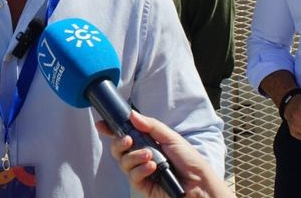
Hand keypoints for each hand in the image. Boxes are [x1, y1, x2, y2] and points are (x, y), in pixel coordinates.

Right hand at [96, 112, 233, 197]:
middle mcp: (141, 156)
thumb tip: (132, 115)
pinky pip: (132, 176)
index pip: (125, 134)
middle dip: (118, 142)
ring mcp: (141, 171)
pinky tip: (152, 168)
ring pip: (123, 162)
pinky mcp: (143, 185)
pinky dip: (140, 170)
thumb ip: (151, 126)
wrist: (199, 184)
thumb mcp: (171, 137)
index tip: (101, 124)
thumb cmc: (189, 160)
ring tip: (150, 155)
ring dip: (134, 156)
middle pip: (118, 149)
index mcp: (147, 142)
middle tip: (128, 139)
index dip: (111, 130)